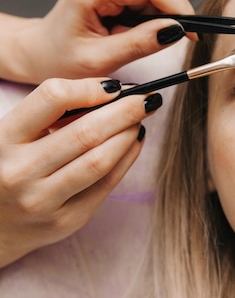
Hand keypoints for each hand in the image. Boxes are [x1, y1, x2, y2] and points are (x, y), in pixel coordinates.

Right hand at [0, 77, 161, 266]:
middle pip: (87, 132)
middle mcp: (19, 172)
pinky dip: (128, 157)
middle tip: (147, 97)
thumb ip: (52, 113)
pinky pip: (107, 184)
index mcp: (2, 140)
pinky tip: (135, 140)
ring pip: (101, 160)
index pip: (52, 98)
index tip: (114, 85)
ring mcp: (42, 201)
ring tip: (140, 118)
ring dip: (129, 133)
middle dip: (126, 110)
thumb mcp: (14, 135)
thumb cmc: (7, 166)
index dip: (90, 87)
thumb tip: (111, 91)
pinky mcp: (65, 221)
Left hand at [4, 0, 194, 83]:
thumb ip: (140, 44)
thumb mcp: (101, 60)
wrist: (40, 52)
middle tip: (169, 44)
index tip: (194, 34)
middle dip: (169, 17)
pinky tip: (133, 32)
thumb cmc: (60, 59)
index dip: (179, 7)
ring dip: (157, 19)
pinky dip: (149, 18)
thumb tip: (177, 30)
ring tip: (135, 41)